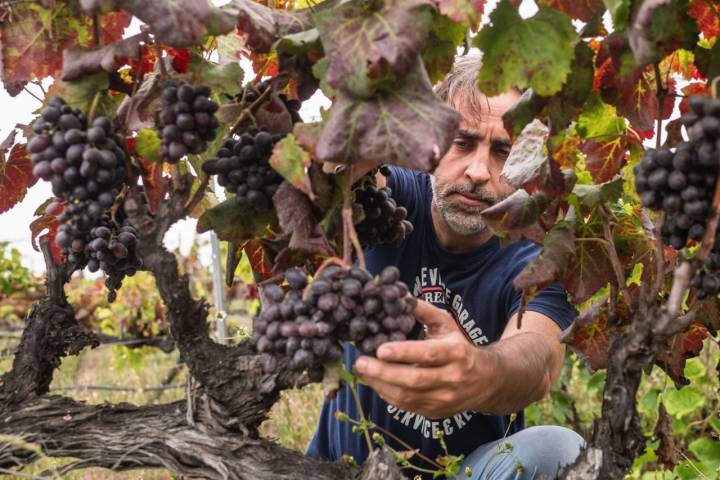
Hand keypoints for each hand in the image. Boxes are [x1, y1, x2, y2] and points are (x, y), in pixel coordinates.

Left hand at [354, 299, 490, 418]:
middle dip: (383, 372)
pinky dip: (387, 395)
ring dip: (380, 385)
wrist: (485, 381)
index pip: (428, 354)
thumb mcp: (447, 325)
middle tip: (360, 362)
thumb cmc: (460, 348)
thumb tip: (400, 295)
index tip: (380, 349)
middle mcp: (452, 378)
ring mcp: (444, 399)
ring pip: (408, 397)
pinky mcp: (435, 412)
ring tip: (362, 371)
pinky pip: (407, 407)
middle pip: (415, 380)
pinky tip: (374, 382)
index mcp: (456, 353)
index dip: (403, 353)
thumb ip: (423, 311)